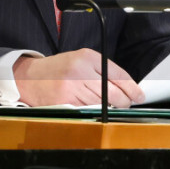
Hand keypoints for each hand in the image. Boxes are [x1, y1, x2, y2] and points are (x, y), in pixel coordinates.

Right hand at [13, 48, 144, 107]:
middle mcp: (81, 70)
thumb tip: (125, 87)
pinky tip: (95, 108)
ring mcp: (73, 87)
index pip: (118, 74)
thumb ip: (102, 70)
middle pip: (113, 92)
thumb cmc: (59, 69)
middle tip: (127, 103)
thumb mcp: (81, 60)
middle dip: (124, 101)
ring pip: (102, 104)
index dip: (132, 88)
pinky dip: (96, 112)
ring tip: (110, 105)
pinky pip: (89, 110)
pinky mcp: (66, 102)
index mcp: (88, 57)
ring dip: (110, 108)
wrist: (30, 78)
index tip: (139, 95)